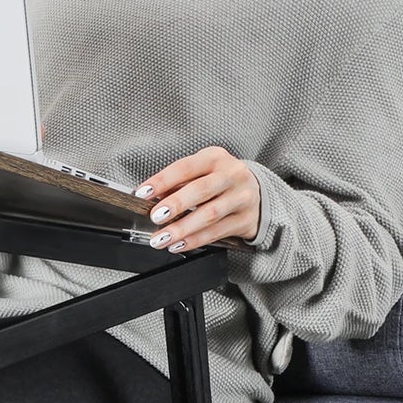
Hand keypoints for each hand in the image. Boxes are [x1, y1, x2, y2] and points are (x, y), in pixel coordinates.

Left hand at [135, 146, 261, 251]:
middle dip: (175, 205)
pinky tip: (179, 244)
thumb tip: (153, 197)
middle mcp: (232, 175)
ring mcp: (242, 198)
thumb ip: (181, 181)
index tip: (143, 193)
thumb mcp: (204, 170)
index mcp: (216, 158)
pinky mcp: (246, 220)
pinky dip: (195, 240)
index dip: (162, 181)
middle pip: (201, 190)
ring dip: (182, 229)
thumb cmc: (222, 180)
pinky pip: (217, 232)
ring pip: (209, 214)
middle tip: (155, 216)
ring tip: (161, 237)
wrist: (259, 192)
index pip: (185, 168)